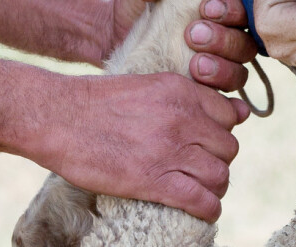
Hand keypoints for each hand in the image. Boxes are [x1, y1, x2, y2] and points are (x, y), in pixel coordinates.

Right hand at [35, 72, 249, 221]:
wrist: (59, 117)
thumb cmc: (98, 101)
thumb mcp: (150, 85)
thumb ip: (190, 96)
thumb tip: (237, 111)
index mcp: (183, 92)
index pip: (230, 115)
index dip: (223, 131)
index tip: (209, 141)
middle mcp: (183, 119)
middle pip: (228, 147)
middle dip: (219, 160)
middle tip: (203, 167)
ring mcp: (170, 150)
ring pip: (219, 175)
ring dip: (215, 186)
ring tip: (203, 190)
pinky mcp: (153, 181)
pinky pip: (199, 200)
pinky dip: (208, 209)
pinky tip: (204, 210)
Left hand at [106, 0, 257, 92]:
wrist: (116, 32)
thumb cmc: (139, 2)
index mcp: (223, 8)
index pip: (245, 9)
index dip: (232, 10)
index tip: (205, 7)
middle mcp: (228, 38)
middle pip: (245, 44)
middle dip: (224, 39)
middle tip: (193, 34)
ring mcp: (219, 66)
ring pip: (238, 73)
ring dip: (222, 69)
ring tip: (195, 65)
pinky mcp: (205, 90)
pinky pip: (224, 99)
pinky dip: (223, 100)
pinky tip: (206, 96)